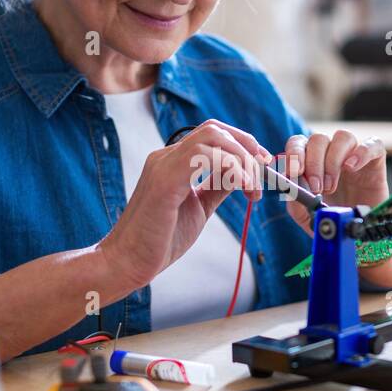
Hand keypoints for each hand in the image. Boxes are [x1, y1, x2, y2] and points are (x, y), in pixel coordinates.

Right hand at [100, 120, 269, 289]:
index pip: (212, 135)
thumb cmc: (159, 241)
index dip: (242, 144)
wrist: (128, 262)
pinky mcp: (164, 181)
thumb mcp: (198, 208)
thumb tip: (240, 175)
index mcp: (172, 162)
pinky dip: (230, 167)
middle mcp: (166, 157)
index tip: (262, 165)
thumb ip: (216, 188)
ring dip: (241, 158)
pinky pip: (203, 156)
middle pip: (215, 129)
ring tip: (252, 187)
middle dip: (246, 146)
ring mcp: (163, 165)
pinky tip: (241, 187)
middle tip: (263, 172)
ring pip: (212, 136)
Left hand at [281, 129, 387, 234]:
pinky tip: (351, 168)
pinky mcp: (376, 159)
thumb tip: (289, 191)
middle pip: (318, 139)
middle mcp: (331, 153)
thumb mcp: (308, 217)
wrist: (361, 233)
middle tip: (315, 187)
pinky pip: (371, 144)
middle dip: (313, 163)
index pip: (298, 143)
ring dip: (333, 160)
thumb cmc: (333, 219)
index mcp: (311, 161)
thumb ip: (296, 205)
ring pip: (342, 137)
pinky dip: (361, 153)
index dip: (294, 153)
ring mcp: (353, 154)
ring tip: (330, 187)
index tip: (293, 172)